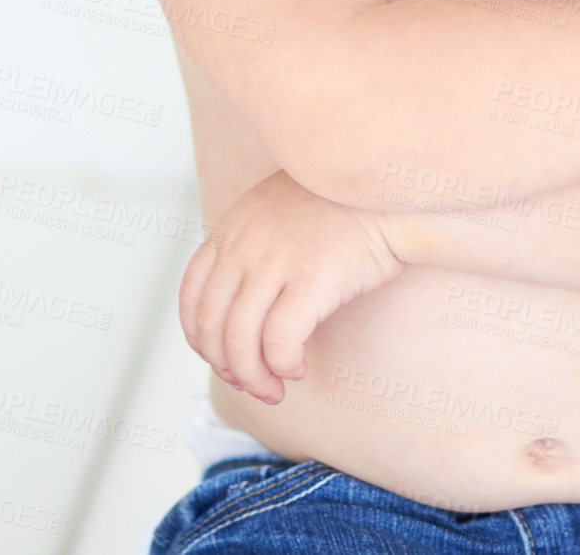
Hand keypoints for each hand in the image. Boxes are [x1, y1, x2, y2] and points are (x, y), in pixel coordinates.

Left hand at [179, 170, 405, 404]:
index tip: (223, 359)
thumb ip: (251, 245)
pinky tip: (298, 368)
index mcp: (234, 228)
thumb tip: (240, 305)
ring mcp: (276, 261)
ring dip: (252, 378)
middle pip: (211, 324)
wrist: (389, 190)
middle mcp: (246, 244)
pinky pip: (279, 340)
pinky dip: (283, 365)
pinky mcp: (312, 278)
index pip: (191, 295)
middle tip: (253, 385)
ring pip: (239, 340)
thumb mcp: (277, 210)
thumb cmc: (341, 206)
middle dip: (227, 367)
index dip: (201, 338)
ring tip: (274, 388)